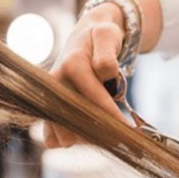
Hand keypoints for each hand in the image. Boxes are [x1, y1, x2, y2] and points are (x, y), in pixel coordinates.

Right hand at [44, 0, 161, 147]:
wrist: (86, 36)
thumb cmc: (101, 37)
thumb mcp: (108, 36)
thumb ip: (107, 54)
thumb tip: (105, 74)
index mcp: (71, 66)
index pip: (95, 101)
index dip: (114, 120)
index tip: (130, 134)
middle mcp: (55, 84)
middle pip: (78, 123)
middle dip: (102, 135)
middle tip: (122, 142)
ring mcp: (49, 98)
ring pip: (63, 135)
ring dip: (87, 141)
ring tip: (109, 138)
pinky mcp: (48, 109)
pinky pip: (54, 137)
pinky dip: (71, 142)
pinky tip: (92, 137)